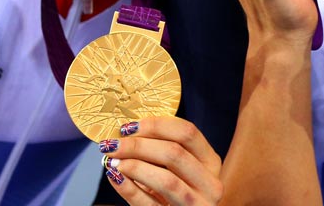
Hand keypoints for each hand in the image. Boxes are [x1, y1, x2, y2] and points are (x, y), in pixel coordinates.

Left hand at [98, 117, 220, 204]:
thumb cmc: (175, 192)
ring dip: (135, 167)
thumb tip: (128, 131)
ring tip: (113, 160)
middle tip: (114, 144)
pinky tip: (115, 177)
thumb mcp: (177, 170)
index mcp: (210, 161)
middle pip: (175, 153)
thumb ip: (161, 150)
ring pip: (167, 180)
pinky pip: (150, 204)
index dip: (157, 126)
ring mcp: (197, 204)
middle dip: (139, 146)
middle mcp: (210, 183)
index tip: (130, 126)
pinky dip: (129, 190)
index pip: (188, 133)